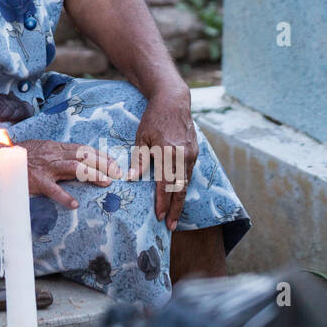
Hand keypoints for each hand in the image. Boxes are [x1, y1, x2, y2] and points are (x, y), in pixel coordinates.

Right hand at [18, 140, 122, 209]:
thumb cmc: (19, 155)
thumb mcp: (40, 148)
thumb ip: (56, 153)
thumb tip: (73, 157)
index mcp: (55, 147)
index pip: (83, 149)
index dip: (100, 155)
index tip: (113, 161)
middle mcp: (53, 155)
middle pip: (83, 157)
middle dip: (103, 164)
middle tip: (118, 172)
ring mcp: (46, 168)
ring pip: (74, 168)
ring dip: (92, 174)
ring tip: (106, 182)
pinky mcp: (37, 181)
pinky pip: (53, 190)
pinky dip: (64, 197)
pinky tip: (75, 204)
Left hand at [128, 88, 197, 231]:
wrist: (174, 101)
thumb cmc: (153, 118)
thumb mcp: (141, 136)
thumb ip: (139, 159)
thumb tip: (132, 178)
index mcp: (168, 152)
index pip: (165, 184)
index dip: (162, 202)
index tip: (159, 217)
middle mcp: (183, 156)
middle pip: (180, 189)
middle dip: (175, 209)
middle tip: (170, 226)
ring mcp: (192, 154)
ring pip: (186, 183)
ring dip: (180, 201)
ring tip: (174, 216)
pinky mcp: (195, 152)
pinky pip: (189, 174)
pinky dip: (183, 187)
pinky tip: (178, 196)